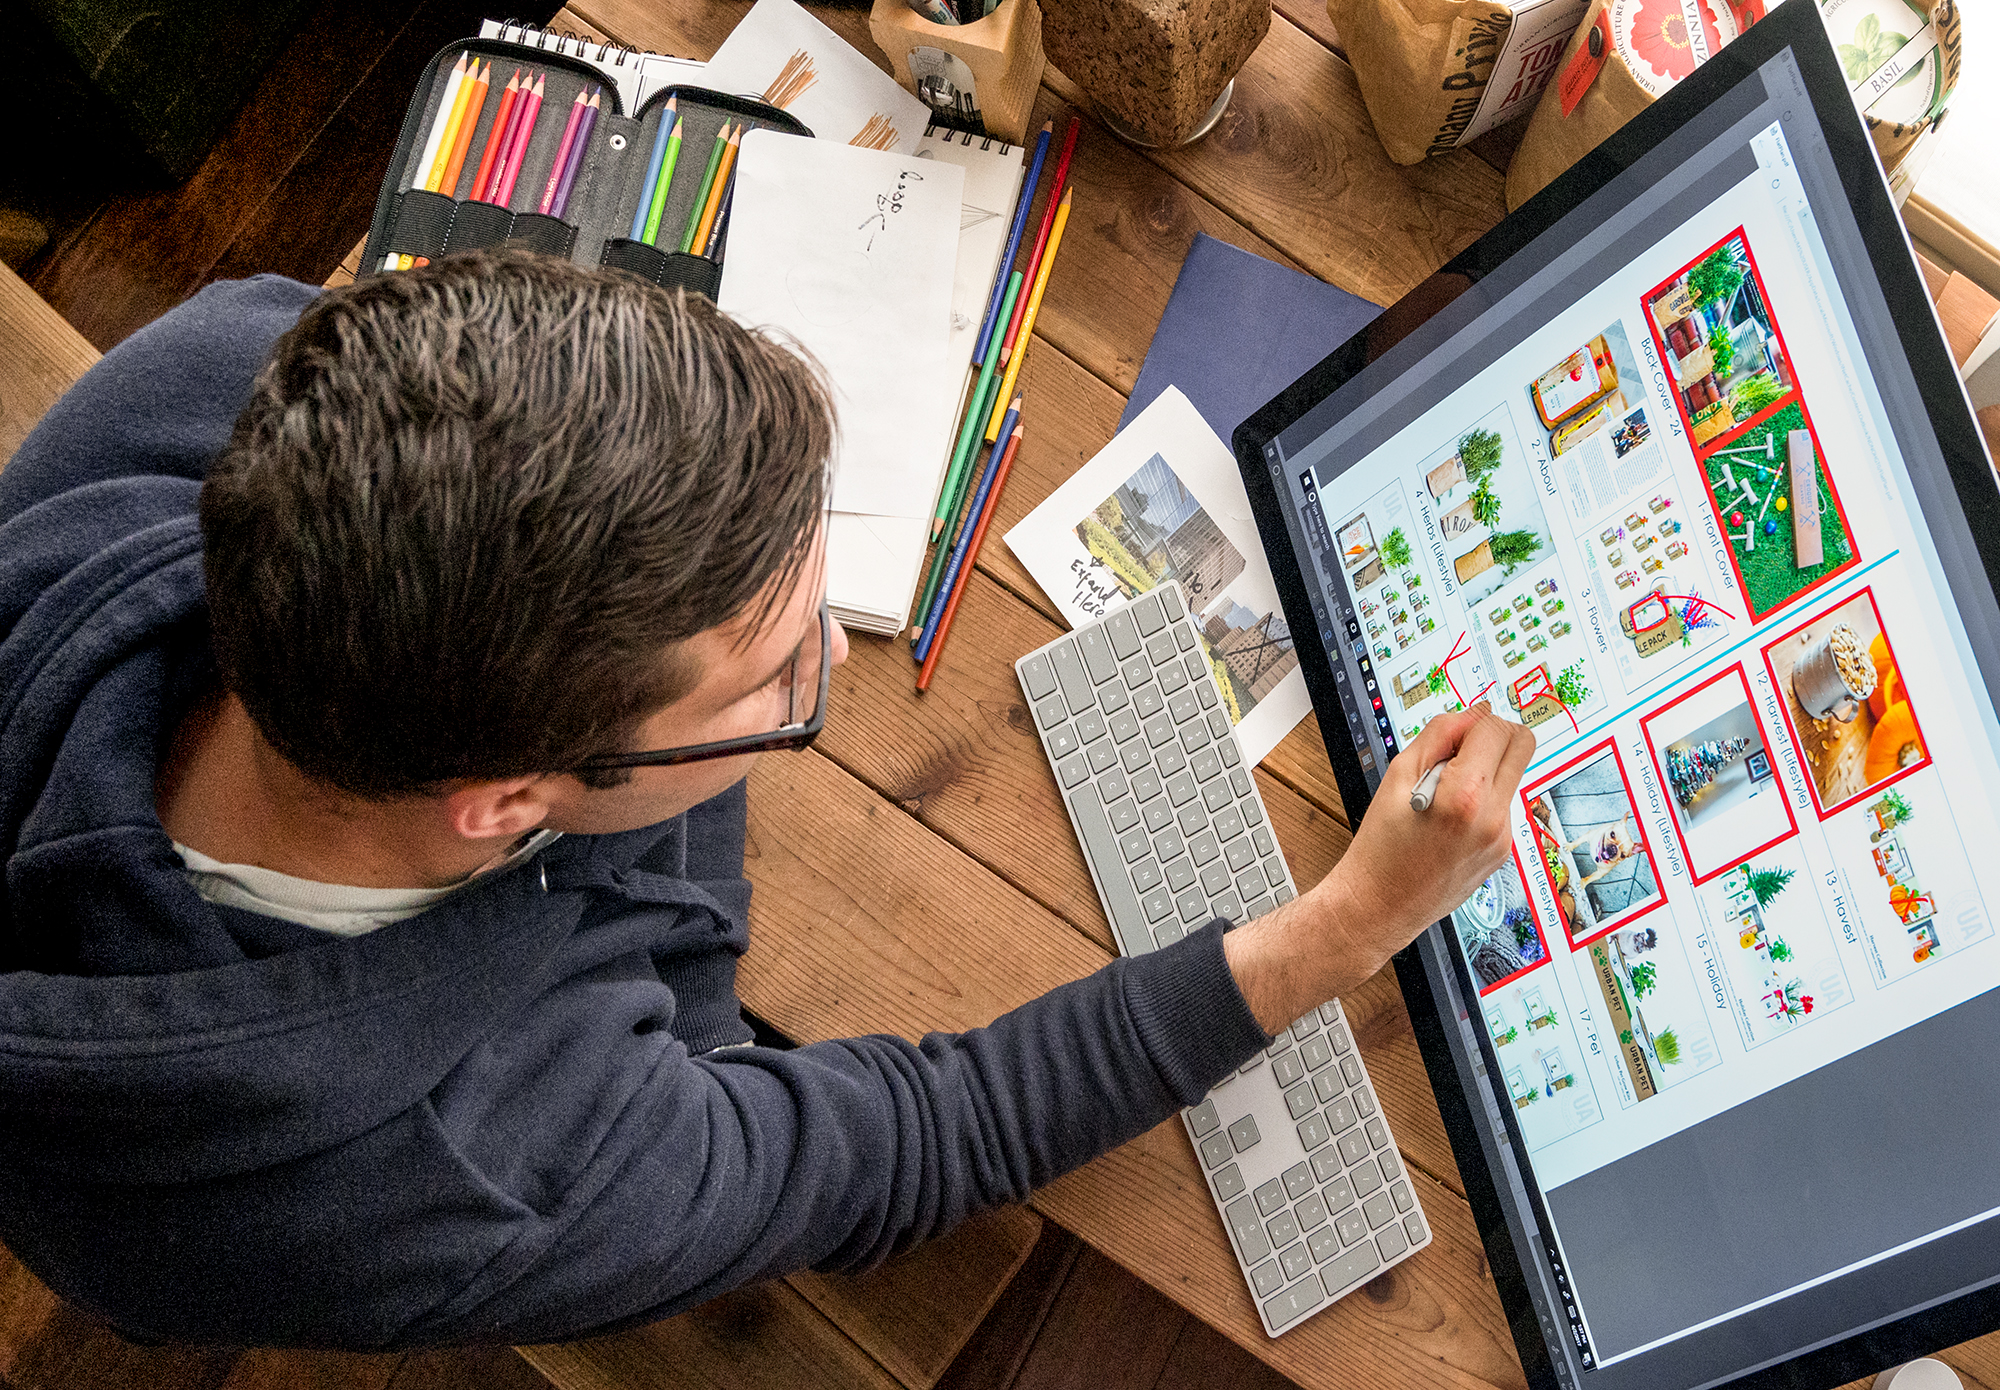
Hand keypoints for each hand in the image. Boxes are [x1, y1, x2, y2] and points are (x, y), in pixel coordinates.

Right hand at [1223, 706, 1534, 1032]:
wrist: (1379, 906)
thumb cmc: (1380, 845)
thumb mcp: (1397, 777)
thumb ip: (1439, 736)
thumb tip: (1473, 714)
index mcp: (1465, 795)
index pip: (1495, 728)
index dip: (1473, 721)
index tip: (1454, 732)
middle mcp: (1493, 817)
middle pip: (1523, 745)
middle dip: (1495, 735)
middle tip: (1460, 749)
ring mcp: (1503, 838)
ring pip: (1513, 774)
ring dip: (1487, 769)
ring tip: (1444, 792)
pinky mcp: (1502, 852)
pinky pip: (1504, 805)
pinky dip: (1483, 799)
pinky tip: (1449, 817)